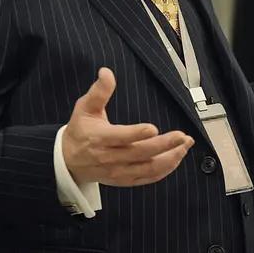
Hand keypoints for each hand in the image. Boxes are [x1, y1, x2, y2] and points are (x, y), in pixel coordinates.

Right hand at [62, 68, 194, 186]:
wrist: (68, 161)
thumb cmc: (80, 132)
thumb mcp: (84, 107)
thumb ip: (99, 91)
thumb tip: (107, 73)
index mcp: (100, 138)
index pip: (120, 137)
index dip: (136, 134)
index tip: (152, 128)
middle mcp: (110, 157)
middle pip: (140, 153)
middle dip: (163, 145)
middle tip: (181, 136)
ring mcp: (118, 171)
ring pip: (147, 168)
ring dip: (170, 158)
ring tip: (185, 145)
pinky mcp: (125, 180)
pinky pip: (148, 178)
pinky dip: (165, 170)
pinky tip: (176, 158)